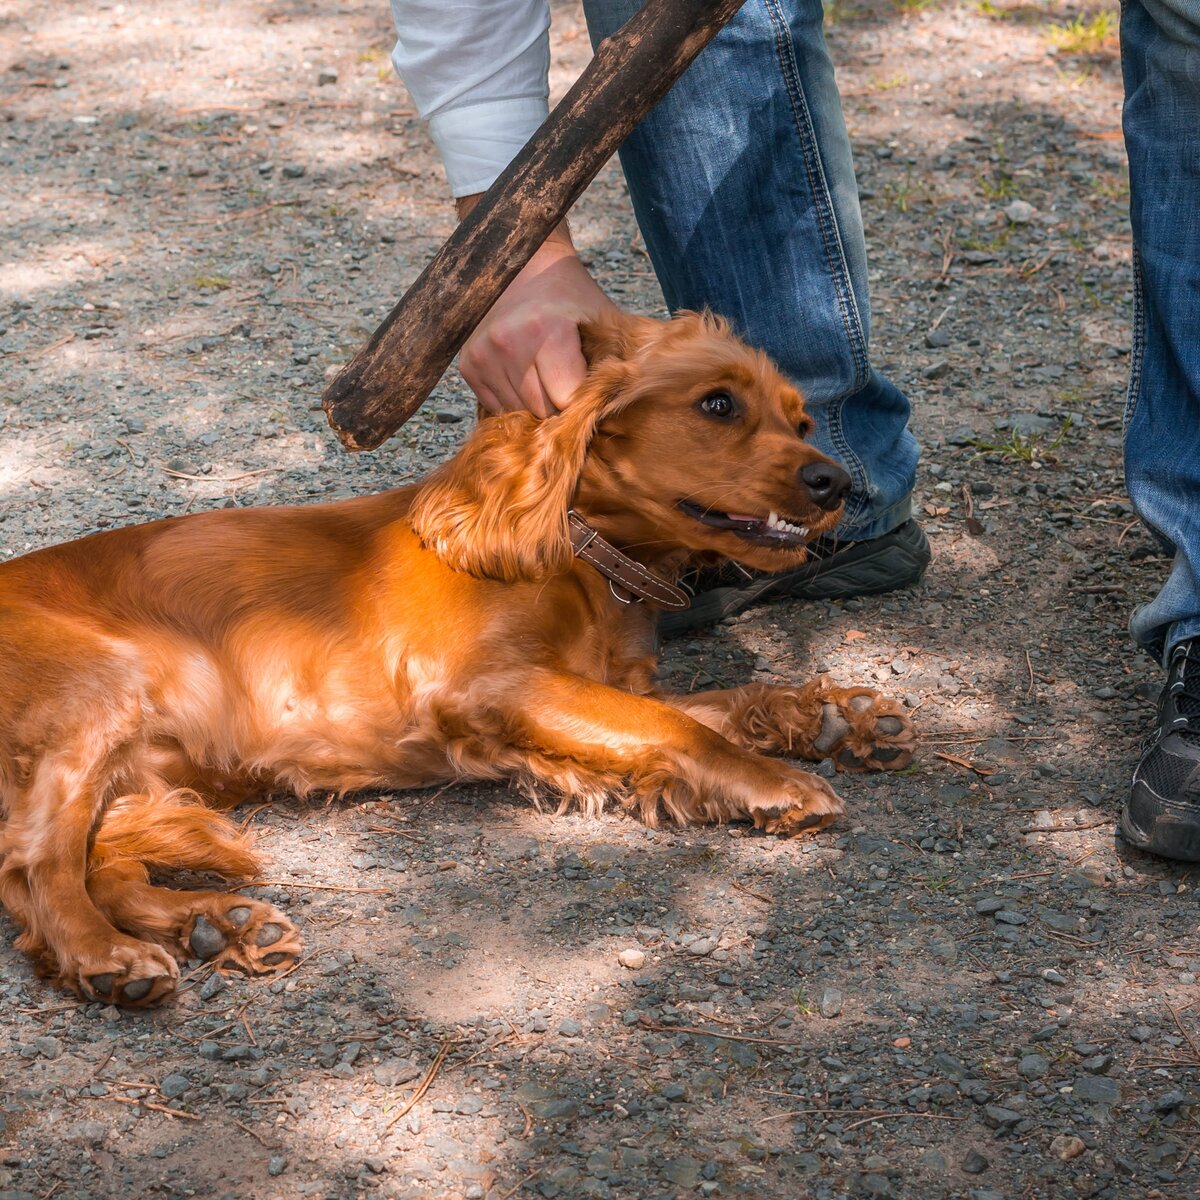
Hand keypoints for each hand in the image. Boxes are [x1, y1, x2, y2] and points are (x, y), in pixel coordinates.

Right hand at [456, 199, 619, 416]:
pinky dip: (514, 400)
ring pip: (518, 414)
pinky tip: (524, 374)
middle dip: (559, 407)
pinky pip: (498, 407)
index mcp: (546, 332)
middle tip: (568, 383)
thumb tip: (621, 416)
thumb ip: (616, 367)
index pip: (566, 402)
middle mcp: (508, 344)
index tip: (589, 390)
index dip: (582, 402)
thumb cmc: (573, 299)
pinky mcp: (469, 366)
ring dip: (535, 405)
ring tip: (545, 375)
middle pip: (542, 412)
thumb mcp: (604, 324)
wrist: (526, 266)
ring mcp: (484, 356)